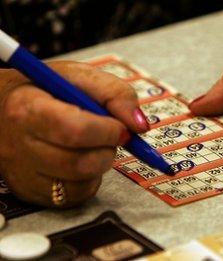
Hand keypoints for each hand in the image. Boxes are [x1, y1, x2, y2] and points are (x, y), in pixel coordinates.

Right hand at [0, 61, 148, 207]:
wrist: (2, 109)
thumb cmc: (44, 91)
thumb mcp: (78, 77)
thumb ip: (115, 93)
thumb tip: (139, 125)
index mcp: (27, 109)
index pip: (74, 130)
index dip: (106, 131)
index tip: (119, 126)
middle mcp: (19, 146)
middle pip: (78, 163)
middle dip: (107, 149)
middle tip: (109, 135)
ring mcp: (23, 173)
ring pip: (79, 183)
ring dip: (100, 164)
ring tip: (94, 145)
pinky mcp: (30, 192)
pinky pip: (73, 197)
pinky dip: (89, 180)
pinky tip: (83, 160)